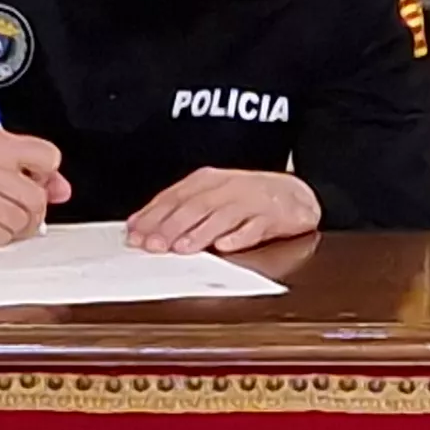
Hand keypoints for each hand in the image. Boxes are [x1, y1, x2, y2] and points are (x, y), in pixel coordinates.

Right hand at [0, 128, 70, 246]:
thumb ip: (28, 170)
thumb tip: (62, 189)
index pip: (49, 157)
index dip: (44, 177)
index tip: (31, 183)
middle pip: (37, 198)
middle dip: (31, 213)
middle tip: (12, 212)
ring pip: (22, 222)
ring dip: (13, 229)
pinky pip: (2, 239)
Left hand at [123, 168, 320, 254]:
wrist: (294, 194)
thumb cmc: (246, 198)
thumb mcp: (211, 196)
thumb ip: (180, 209)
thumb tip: (144, 227)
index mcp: (207, 181)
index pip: (174, 196)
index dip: (152, 215)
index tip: (135, 233)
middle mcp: (227, 188)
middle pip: (194, 206)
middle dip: (171, 226)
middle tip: (153, 244)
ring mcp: (250, 202)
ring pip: (221, 217)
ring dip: (200, 233)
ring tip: (182, 248)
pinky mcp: (271, 217)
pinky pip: (254, 228)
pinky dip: (239, 237)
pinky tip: (225, 246)